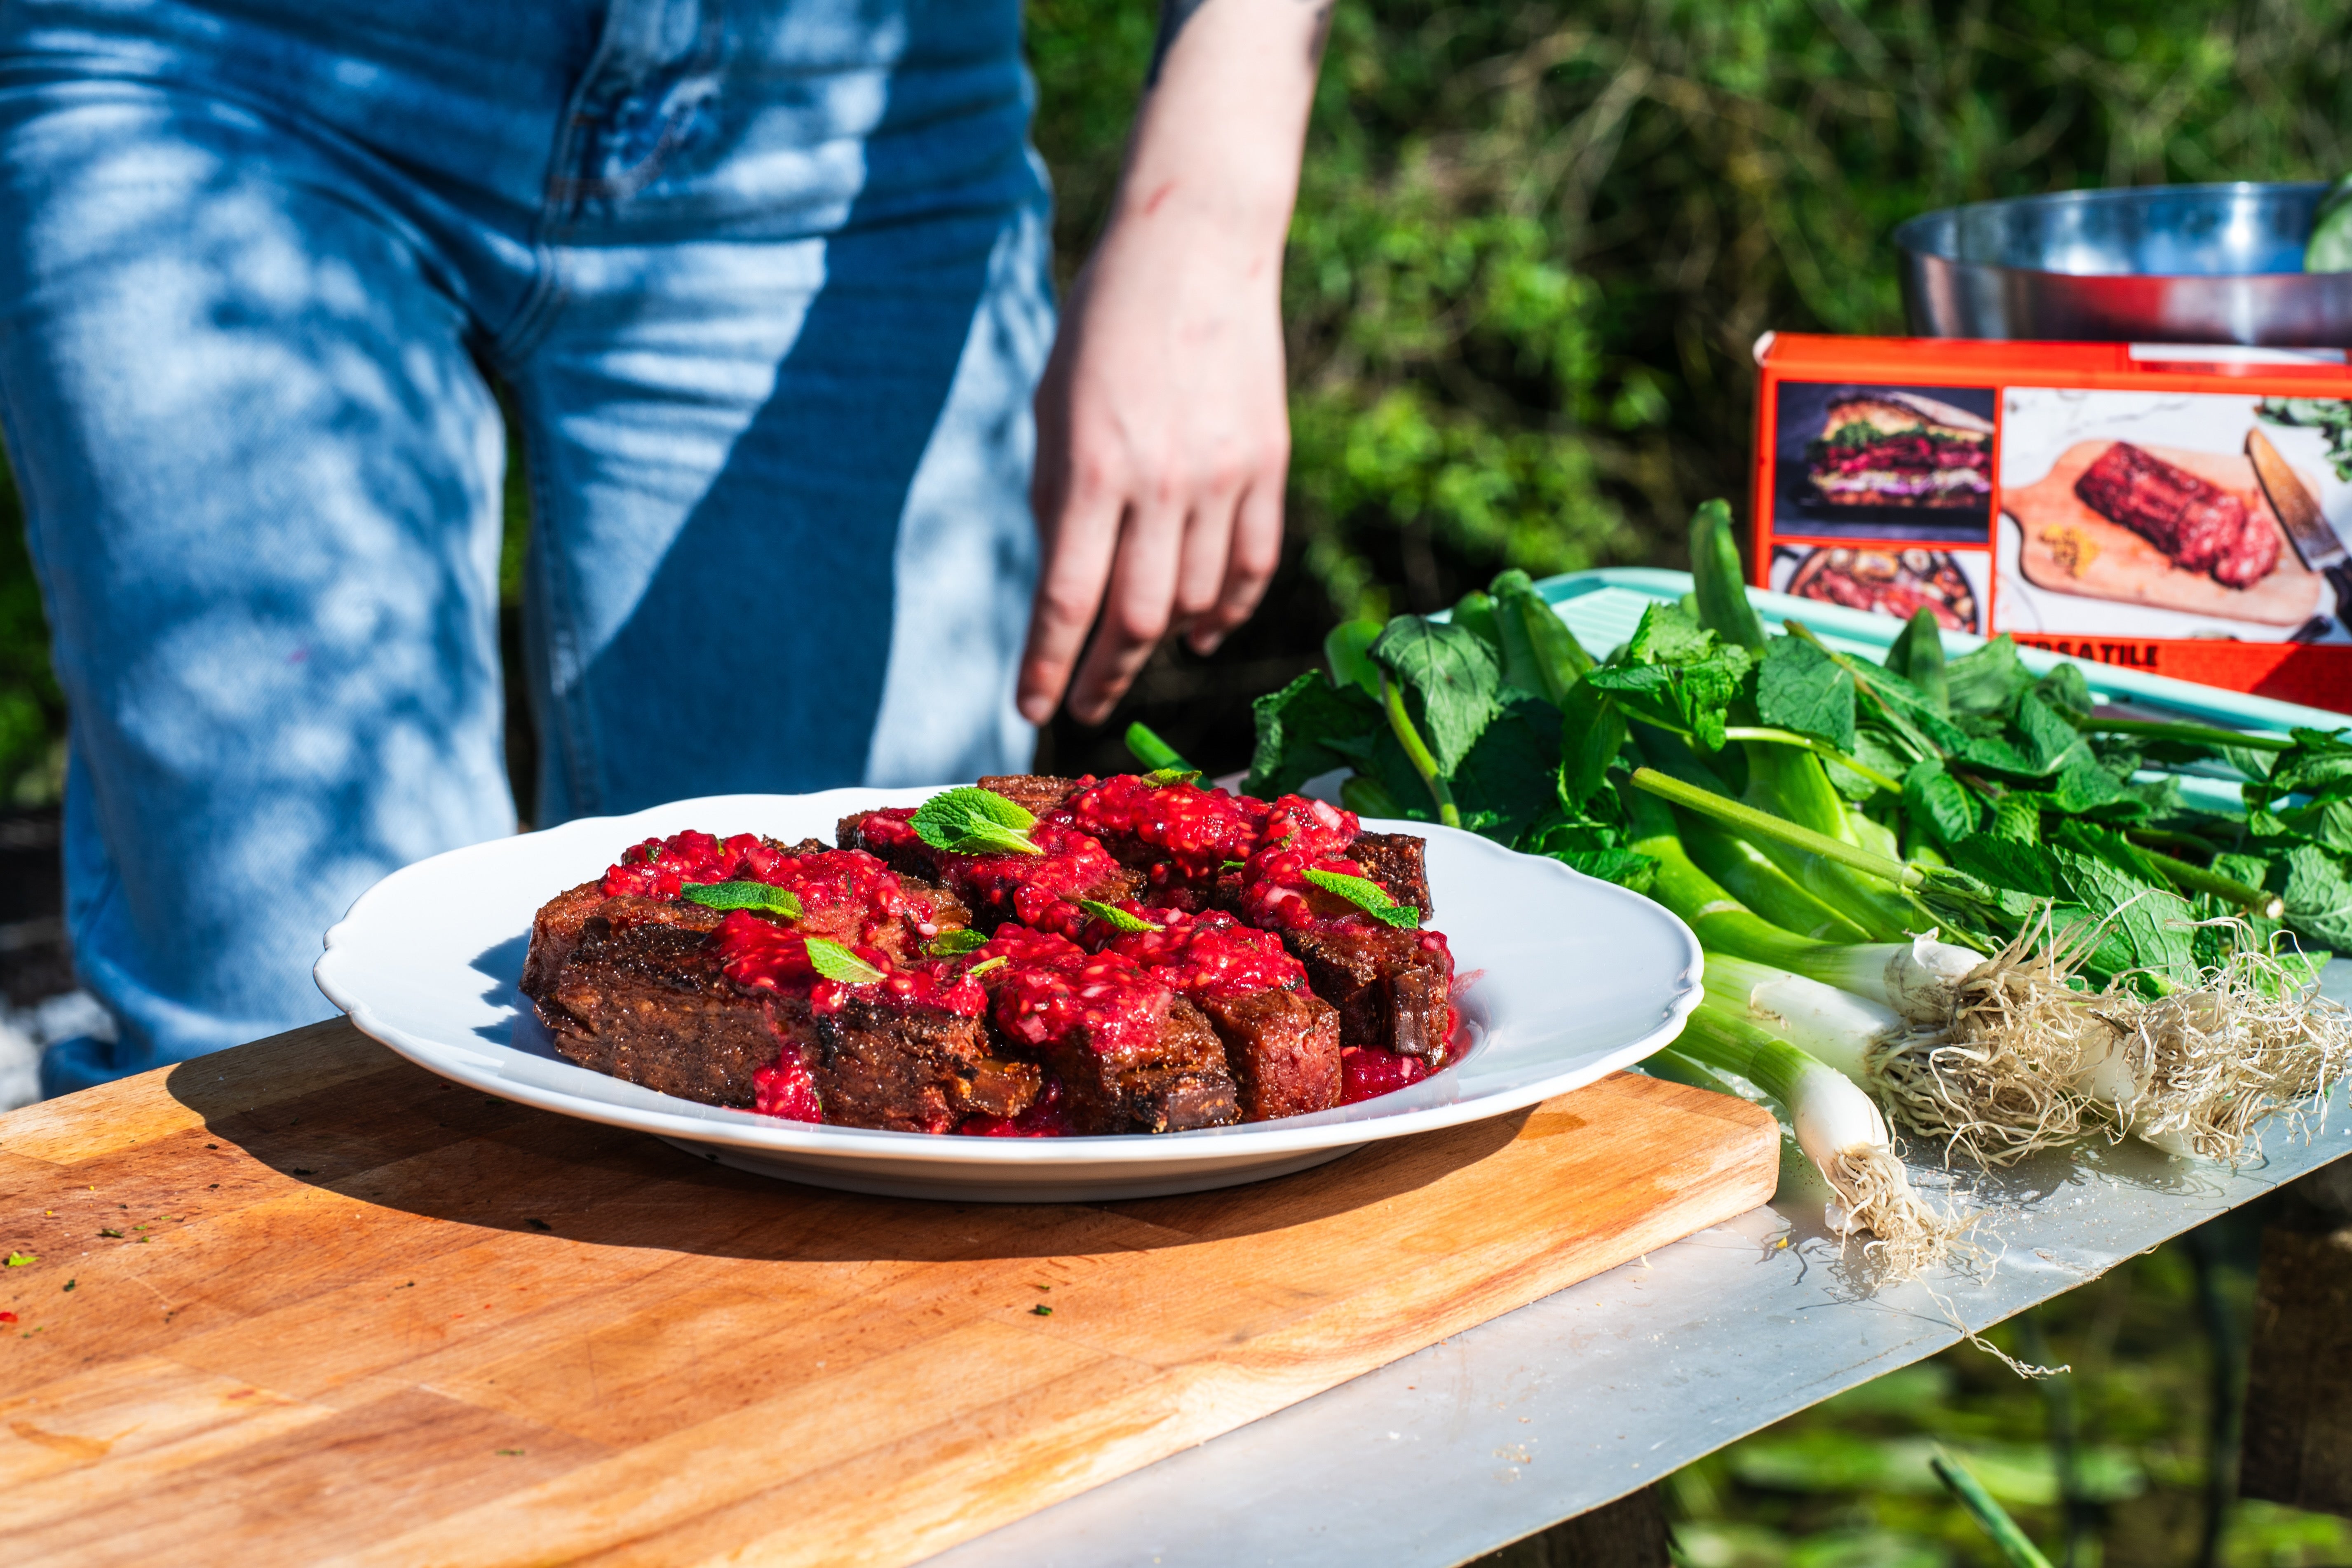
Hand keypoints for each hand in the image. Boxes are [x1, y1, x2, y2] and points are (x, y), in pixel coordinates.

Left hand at [1014, 0, 1328, 727]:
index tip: (1033, 708)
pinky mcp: (1267, 465)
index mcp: (1091, 468)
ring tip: (1134, 655)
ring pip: (1196, 599)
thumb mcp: (1053, 410)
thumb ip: (1057, 501)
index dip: (1048, 668)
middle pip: (1135, 618)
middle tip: (1083, 704)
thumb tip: (1064, 589)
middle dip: (1104, 675)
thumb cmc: (1104, 325)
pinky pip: (1251, 565)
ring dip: (1162, 640)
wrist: (1196, 246)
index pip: (1066, 601)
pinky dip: (1227, 610)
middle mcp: (1161, 483)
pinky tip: (1203, 630)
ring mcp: (1222, 478)